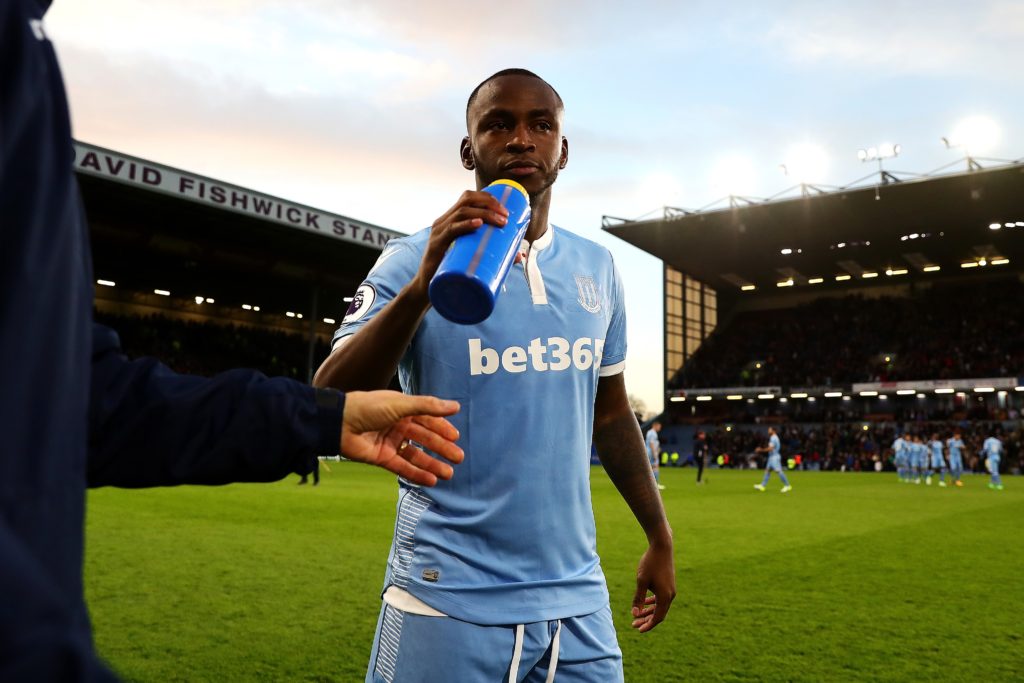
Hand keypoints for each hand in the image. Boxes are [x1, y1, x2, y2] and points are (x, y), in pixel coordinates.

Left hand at [341, 391, 463, 485]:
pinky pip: (402, 467)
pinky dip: (417, 474)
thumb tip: (455, 406)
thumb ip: (428, 407)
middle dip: (441, 448)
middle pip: (424, 439)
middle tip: (459, 458)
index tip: (456, 437)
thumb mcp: (401, 404)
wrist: (339, 423)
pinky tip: (432, 480)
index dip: (442, 428)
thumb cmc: (369, 407)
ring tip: (449, 473)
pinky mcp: (382, 458)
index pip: (427, 419)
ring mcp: (390, 442)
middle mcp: (397, 425)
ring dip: (432, 464)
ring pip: (416, 455)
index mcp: (402, 409)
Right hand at [410, 191, 509, 298]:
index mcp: (450, 221)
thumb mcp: (470, 257)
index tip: (504, 208)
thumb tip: (518, 256)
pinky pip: (451, 230)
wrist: (427, 290)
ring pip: (461, 212)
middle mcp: (443, 222)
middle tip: (506, 215)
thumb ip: (492, 255)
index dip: (487, 198)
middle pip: (466, 200)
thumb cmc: (449, 272)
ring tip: (500, 222)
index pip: (467, 198)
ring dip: (484, 214)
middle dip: (489, 203)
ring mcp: (438, 232)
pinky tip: (477, 224)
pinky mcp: (436, 245)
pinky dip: (466, 225)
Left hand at [630, 539, 675, 632]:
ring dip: (649, 611)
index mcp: (665, 596)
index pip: (657, 617)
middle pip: (659, 613)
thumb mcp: (641, 581)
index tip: (638, 630)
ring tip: (636, 615)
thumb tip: (635, 614)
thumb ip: (638, 598)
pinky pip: (661, 599)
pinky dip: (653, 603)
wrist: (662, 547)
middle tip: (633, 624)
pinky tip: (645, 603)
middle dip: (646, 620)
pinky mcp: (669, 584)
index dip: (648, 625)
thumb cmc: (650, 563)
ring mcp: (670, 590)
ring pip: (660, 606)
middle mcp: (670, 595)